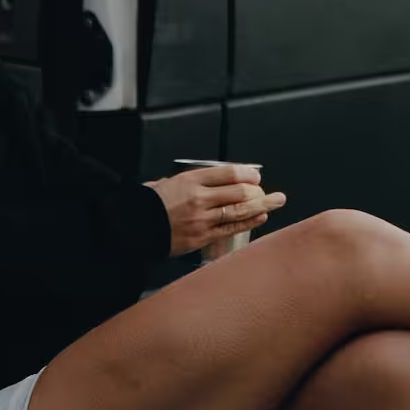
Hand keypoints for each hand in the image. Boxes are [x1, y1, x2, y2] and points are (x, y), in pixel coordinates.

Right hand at [144, 163, 285, 258]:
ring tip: (276, 204)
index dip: (248, 174)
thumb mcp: (168, 181)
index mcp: (190, 180)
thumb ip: (190, 180)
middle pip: (239, 193)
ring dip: (261, 208)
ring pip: (238, 212)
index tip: (256, 176)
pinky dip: (247, 223)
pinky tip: (259, 218)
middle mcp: (199, 198)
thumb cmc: (149, 203)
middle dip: (261, 193)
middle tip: (276, 194)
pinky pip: (229, 229)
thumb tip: (211, 180)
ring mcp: (201, 219)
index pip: (228, 173)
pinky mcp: (201, 237)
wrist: (133, 226)